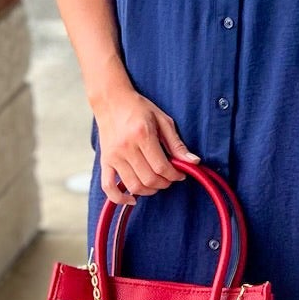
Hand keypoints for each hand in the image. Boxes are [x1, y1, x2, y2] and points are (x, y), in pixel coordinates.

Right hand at [93, 83, 199, 203]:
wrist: (112, 100)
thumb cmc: (139, 108)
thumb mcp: (163, 120)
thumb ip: (177, 143)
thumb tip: (194, 162)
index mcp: (142, 135)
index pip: (161, 167)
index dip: (175, 175)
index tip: (180, 174)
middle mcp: (126, 147)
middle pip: (149, 179)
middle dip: (164, 183)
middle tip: (170, 178)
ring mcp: (113, 156)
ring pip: (133, 185)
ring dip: (149, 190)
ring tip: (156, 184)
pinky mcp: (104, 161)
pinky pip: (108, 187)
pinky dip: (119, 198)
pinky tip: (132, 199)